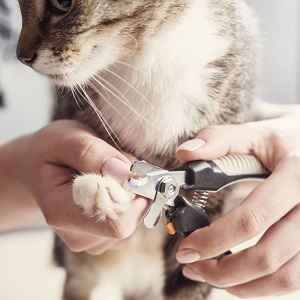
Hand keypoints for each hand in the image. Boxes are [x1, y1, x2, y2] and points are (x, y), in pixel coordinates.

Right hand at [5, 120, 147, 254]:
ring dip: (132, 192)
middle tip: (115, 164)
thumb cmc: (51, 151)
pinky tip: (110, 186)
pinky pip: (132, 219)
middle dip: (134, 189)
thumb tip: (126, 173)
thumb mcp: (65, 139)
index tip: (128, 168)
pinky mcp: (103, 238)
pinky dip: (130, 199)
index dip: (133, 195)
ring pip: (134, 218)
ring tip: (107, 173)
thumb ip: (93, 153)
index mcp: (62, 213)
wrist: (37, 168)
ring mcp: (91, 240)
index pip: (116, 223)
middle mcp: (77, 235)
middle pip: (129, 220)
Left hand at [175, 104, 299, 296]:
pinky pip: (294, 279)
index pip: (252, 218)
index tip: (186, 248)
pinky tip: (236, 276)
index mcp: (295, 176)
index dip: (214, 239)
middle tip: (192, 266)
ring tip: (209, 275)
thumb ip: (219, 140)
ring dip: (241, 285)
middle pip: (268, 257)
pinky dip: (262, 286)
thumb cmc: (284, 143)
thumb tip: (185, 152)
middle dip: (222, 270)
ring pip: (284, 278)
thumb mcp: (254, 134)